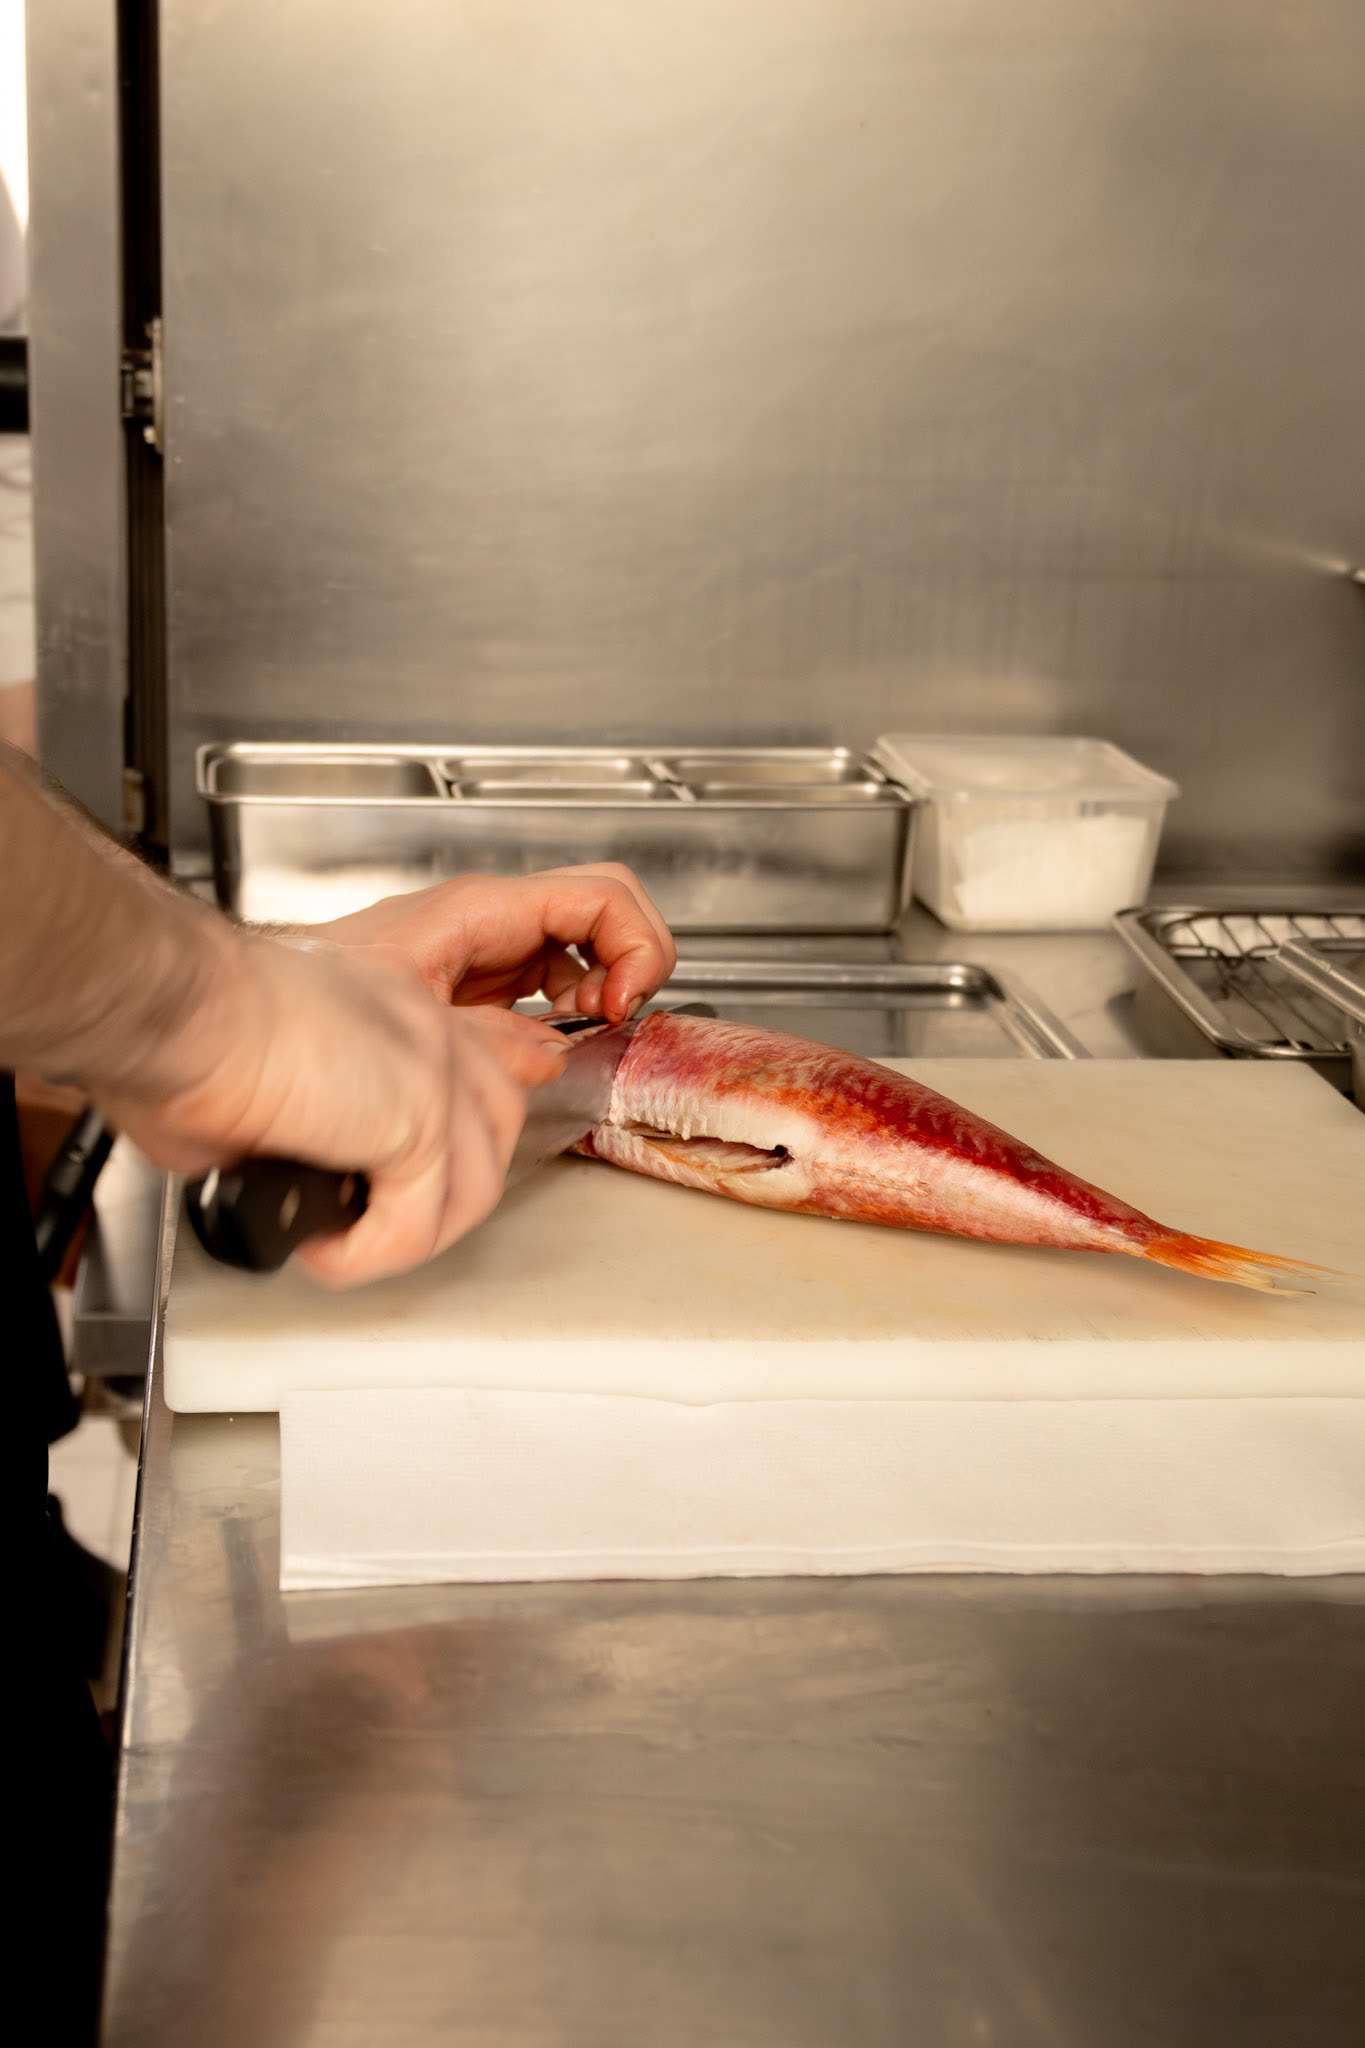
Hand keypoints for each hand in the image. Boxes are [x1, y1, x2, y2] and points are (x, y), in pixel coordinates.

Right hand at [99, 934, 570, 1284]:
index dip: (459, 1122)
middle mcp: (425, 1025)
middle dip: (446, 1186)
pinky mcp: (420, 1121)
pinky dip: (366, 1257)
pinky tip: (322, 1250)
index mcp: (392, 996)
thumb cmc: (183, 1022)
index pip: (476, 1058)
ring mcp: (433, 1070)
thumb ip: (299, 1114)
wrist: (173, 1008)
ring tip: (346, 1241)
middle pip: (495, 1121)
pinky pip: (416, 1227)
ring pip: (474, 1185)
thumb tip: (281, 1167)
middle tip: (378, 1218)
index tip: (424, 1166)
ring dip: (410, 1232)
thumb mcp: (256, 1068)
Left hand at [311, 863, 676, 1023]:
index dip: (633, 949)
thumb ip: (486, 1041)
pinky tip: (545, 1050)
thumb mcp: (408, 1018)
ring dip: (601, 990)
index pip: (602, 896)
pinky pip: (546, 984)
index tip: (619, 1007)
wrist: (246, 1020)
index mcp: (479, 912)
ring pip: (581, 948)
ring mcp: (482, 952)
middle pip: (604, 912)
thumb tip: (548, 1056)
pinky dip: (567, 1014)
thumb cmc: (301, 996)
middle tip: (614, 1016)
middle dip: (631, 962)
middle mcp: (486, 925)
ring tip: (586, 1032)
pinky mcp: (471, 986)